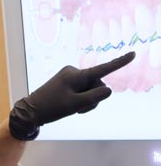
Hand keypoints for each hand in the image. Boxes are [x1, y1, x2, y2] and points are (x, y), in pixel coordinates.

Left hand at [9, 51, 134, 140]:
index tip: (133, 54)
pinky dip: (80, 100)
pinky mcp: (67, 83)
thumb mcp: (75, 105)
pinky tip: (71, 106)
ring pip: (90, 89)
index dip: (118, 63)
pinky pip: (82, 91)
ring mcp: (69, 77)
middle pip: (96, 84)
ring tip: (73, 109)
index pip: (101, 69)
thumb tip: (108, 89)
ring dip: (86, 101)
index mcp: (75, 74)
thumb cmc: (51, 108)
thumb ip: (94, 97)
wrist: (31, 111)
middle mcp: (73, 72)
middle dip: (92, 98)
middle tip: (78, 109)